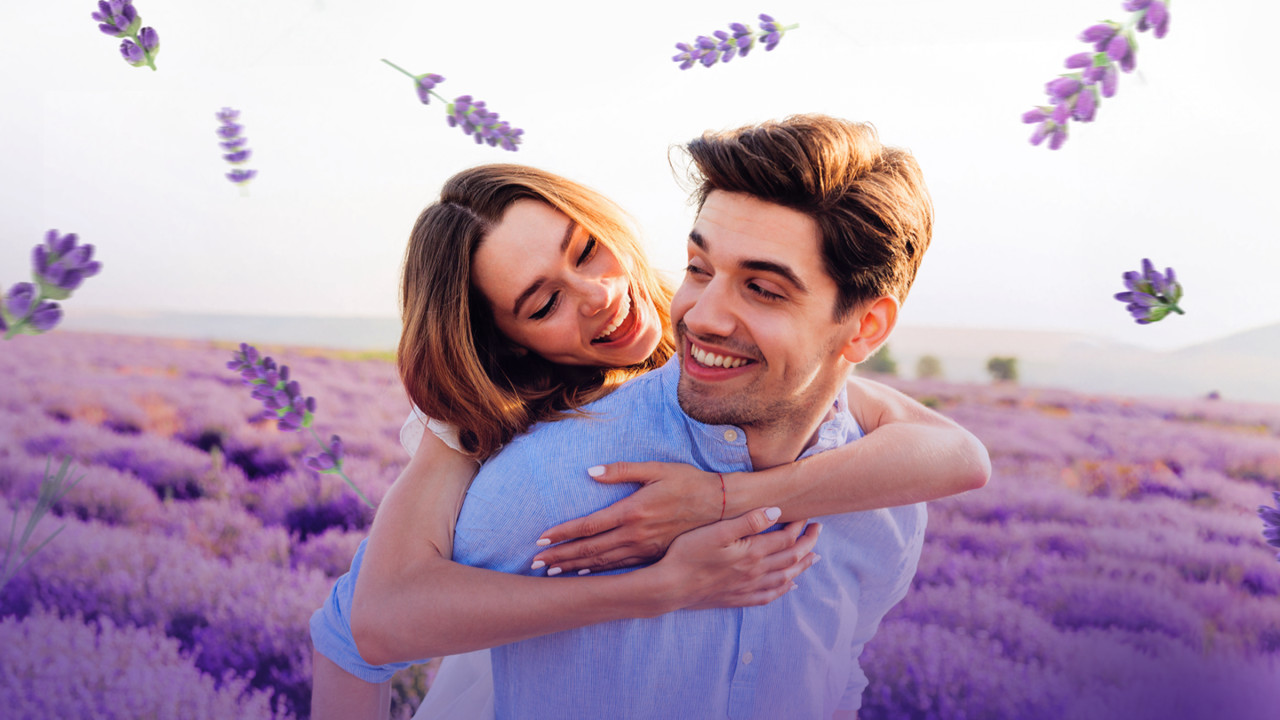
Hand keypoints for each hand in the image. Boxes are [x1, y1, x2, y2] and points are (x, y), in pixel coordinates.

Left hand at [532, 462, 722, 574]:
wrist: (721, 507)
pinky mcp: (653, 556)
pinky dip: (599, 571)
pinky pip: (620, 567)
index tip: (541, 540)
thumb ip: (622, 470)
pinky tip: (585, 573)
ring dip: (575, 567)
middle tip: (535, 564)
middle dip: (560, 556)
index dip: (562, 534)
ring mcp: (644, 548)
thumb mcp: (657, 469)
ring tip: (552, 572)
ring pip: (602, 562)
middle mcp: (635, 534)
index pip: (588, 526)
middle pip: (589, 549)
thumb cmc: (688, 482)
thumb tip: (592, 471)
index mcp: (632, 511)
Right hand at [658, 507, 821, 609]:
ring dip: (802, 566)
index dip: (799, 526)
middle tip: (818, 531)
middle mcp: (756, 572)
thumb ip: (748, 521)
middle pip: (791, 558)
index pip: (785, 539)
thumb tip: (776, 511)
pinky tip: (789, 585)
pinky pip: (769, 595)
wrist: (671, 586)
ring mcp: (748, 588)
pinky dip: (783, 589)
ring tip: (814, 557)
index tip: (806, 515)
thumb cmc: (689, 554)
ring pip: (785, 577)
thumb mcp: (718, 531)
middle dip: (808, 543)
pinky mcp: (738, 598)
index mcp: (753, 552)